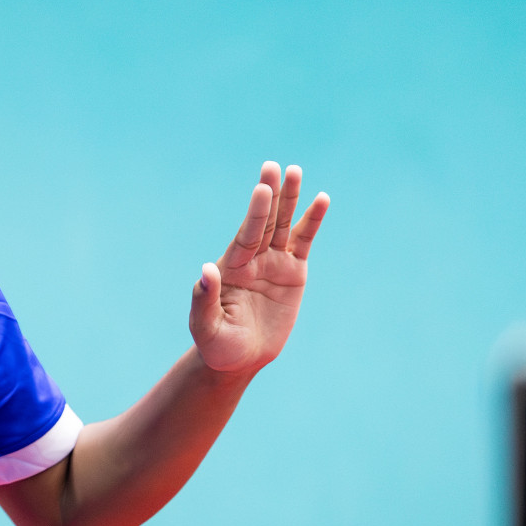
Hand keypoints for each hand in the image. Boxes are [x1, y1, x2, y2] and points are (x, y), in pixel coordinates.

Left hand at [189, 162, 329, 374]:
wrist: (239, 358)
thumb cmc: (217, 343)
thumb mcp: (205, 326)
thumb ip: (204, 298)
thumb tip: (206, 270)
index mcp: (231, 267)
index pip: (246, 235)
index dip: (255, 212)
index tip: (261, 188)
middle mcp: (252, 259)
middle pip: (264, 221)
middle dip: (270, 195)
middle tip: (273, 167)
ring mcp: (273, 263)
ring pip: (284, 225)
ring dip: (291, 200)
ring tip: (296, 171)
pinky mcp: (293, 272)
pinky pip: (304, 242)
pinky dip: (312, 222)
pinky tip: (321, 199)